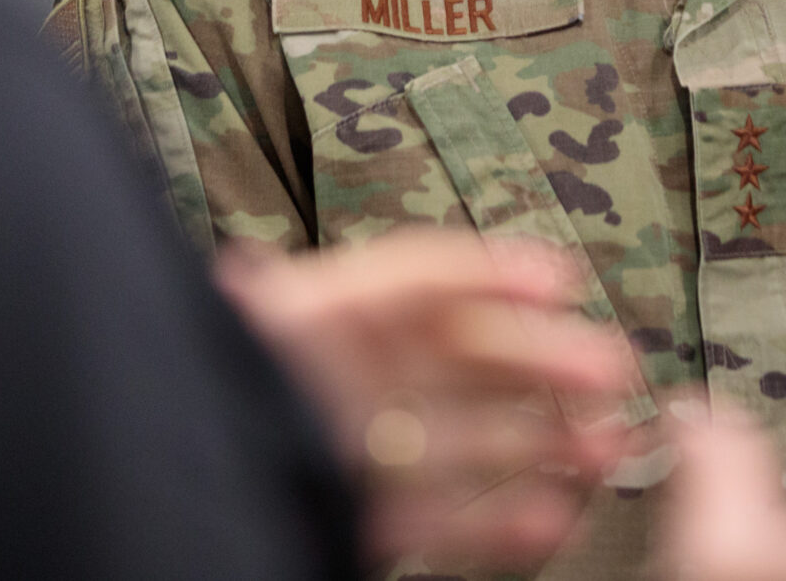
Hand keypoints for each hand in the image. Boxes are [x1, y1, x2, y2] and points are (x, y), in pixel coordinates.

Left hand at [216, 231, 639, 566]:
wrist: (174, 498)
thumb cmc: (206, 401)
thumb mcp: (240, 343)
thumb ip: (266, 306)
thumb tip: (255, 268)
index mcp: (322, 319)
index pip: (418, 279)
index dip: (489, 272)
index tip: (557, 278)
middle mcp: (350, 378)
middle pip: (461, 357)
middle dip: (541, 362)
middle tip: (611, 369)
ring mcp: (362, 450)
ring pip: (468, 438)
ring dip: (542, 440)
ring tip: (608, 446)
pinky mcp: (364, 515)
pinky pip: (440, 514)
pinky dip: (498, 517)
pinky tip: (551, 514)